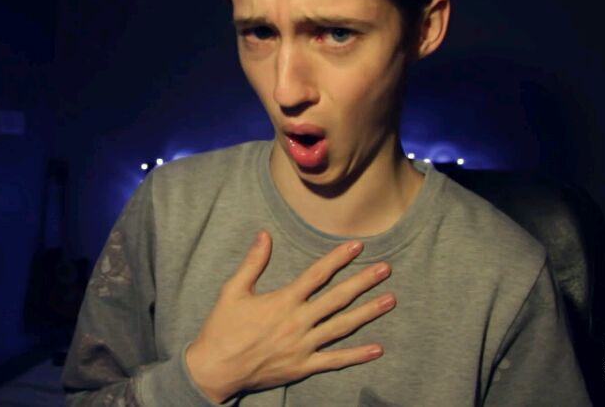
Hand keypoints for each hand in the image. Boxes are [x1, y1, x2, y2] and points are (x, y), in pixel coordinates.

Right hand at [185, 229, 394, 402]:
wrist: (214, 369)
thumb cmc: (221, 329)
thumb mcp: (232, 290)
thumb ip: (253, 263)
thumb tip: (264, 235)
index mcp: (282, 301)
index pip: (317, 274)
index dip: (338, 258)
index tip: (357, 245)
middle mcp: (297, 322)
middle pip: (337, 298)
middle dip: (363, 281)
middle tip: (386, 269)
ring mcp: (302, 346)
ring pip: (342, 326)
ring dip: (368, 312)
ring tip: (390, 300)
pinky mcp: (302, 367)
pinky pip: (335, 360)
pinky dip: (357, 355)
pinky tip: (377, 348)